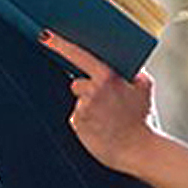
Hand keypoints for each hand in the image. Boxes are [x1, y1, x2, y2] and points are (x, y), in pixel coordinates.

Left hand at [39, 30, 159, 174]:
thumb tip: (121, 62)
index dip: (59, 44)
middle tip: (107, 101)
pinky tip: (101, 126)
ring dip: (89, 105)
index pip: (78, 55)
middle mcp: (91, 91)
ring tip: (107, 117)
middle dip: (88, 88)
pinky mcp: (76, 123)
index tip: (44, 36)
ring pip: (79, 100)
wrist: (137, 150)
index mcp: (106, 77)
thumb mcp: (143, 87)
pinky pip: (77, 116)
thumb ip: (131, 70)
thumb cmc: (141, 118)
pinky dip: (86, 119)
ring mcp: (82, 108)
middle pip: (78, 82)